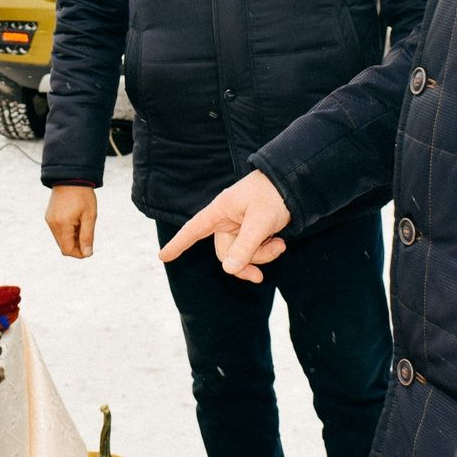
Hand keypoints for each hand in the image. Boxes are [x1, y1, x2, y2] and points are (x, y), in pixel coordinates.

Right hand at [46, 185, 97, 257]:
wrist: (71, 176)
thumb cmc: (83, 195)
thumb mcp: (89, 216)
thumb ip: (87, 236)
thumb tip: (87, 254)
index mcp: (62, 224)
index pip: (67, 250)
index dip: (79, 253)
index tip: (89, 248)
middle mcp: (52, 224)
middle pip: (63, 246)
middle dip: (76, 245)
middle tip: (88, 233)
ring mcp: (49, 220)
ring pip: (60, 239)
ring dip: (72, 238)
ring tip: (82, 224)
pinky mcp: (49, 216)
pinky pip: (58, 230)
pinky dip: (67, 231)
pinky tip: (76, 220)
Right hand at [158, 170, 290, 282]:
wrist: (294, 183)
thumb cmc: (273, 195)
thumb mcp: (260, 222)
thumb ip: (245, 247)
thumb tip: (228, 270)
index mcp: (220, 211)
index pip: (193, 229)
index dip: (178, 244)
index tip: (162, 256)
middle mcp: (226, 219)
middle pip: (225, 252)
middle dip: (246, 261)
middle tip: (262, 273)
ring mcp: (239, 226)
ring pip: (241, 254)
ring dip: (261, 255)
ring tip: (280, 245)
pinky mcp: (252, 230)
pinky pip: (252, 249)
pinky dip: (266, 251)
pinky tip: (279, 242)